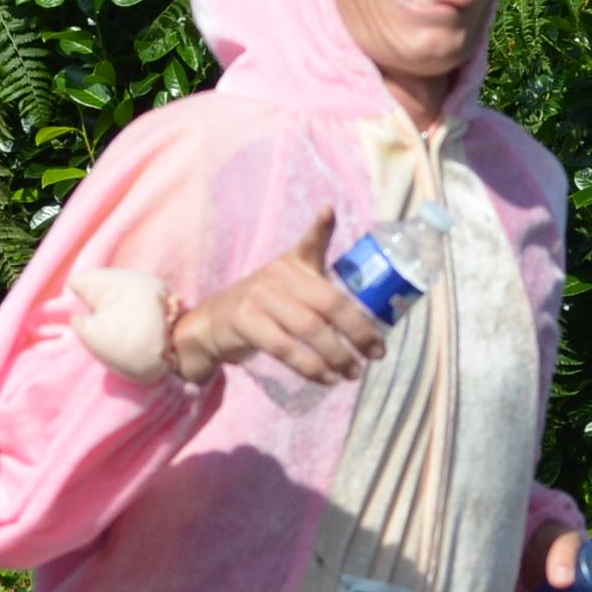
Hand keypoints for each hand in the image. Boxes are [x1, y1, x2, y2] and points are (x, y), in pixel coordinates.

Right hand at [166, 212, 387, 388]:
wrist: (214, 323)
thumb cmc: (266, 308)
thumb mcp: (290, 290)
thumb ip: (322, 295)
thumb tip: (372, 328)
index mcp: (293, 263)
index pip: (309, 242)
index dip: (320, 227)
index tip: (328, 212)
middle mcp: (277, 275)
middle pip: (327, 302)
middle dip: (358, 330)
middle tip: (376, 353)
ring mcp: (259, 297)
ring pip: (309, 329)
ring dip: (337, 355)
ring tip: (354, 372)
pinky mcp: (245, 322)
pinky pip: (285, 349)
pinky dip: (311, 367)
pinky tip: (328, 378)